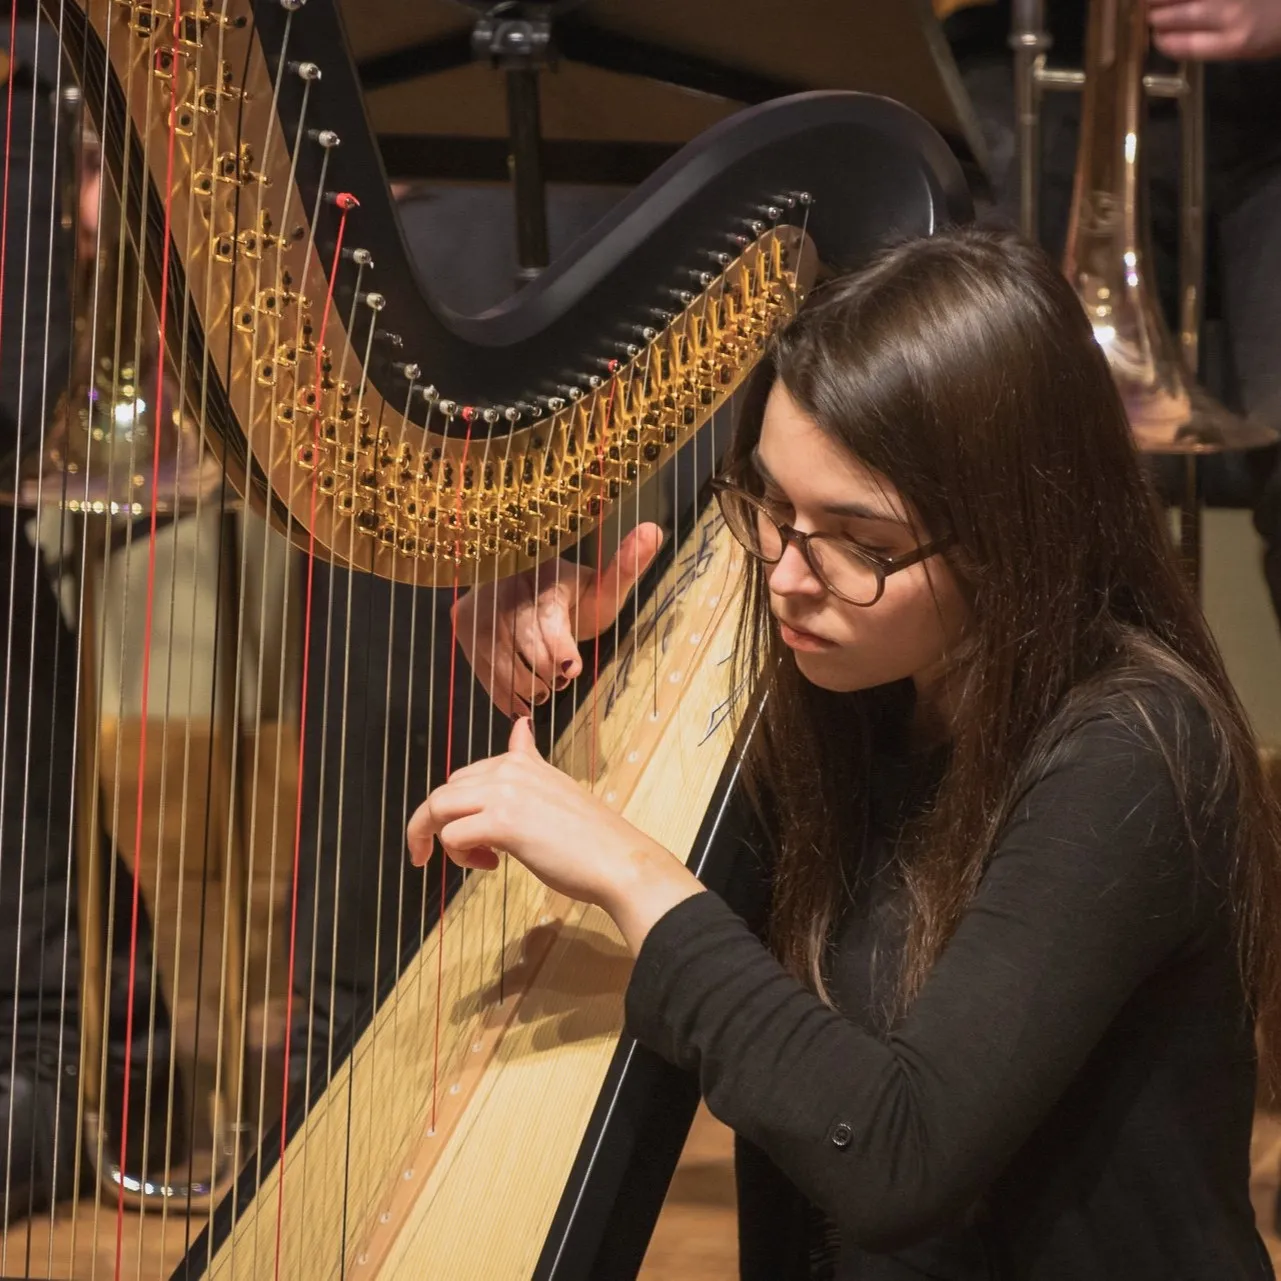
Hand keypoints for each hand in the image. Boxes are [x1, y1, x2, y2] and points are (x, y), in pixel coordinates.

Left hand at [406, 718, 703, 953]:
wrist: (619, 861)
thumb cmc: (590, 837)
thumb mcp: (555, 787)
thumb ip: (529, 762)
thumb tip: (520, 725)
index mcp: (521, 762)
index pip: (465, 776)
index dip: (458, 808)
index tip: (467, 835)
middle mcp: (509, 769)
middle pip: (444, 791)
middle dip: (441, 825)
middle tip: (467, 854)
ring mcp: (505, 793)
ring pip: (438, 808)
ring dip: (442, 840)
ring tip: (476, 860)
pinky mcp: (502, 822)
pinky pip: (451, 835)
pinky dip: (460, 857)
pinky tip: (491, 864)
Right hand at [452, 522, 662, 716]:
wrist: (529, 591)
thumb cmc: (575, 596)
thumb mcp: (604, 587)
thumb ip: (627, 566)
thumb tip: (654, 530)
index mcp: (544, 572)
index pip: (548, 617)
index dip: (560, 647)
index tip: (573, 668)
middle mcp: (505, 583)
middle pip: (525, 645)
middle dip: (546, 671)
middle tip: (561, 679)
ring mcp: (479, 603)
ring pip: (501, 663)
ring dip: (527, 686)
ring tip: (545, 686)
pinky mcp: (462, 621)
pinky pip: (481, 670)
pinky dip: (504, 693)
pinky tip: (523, 698)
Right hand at [1148, 0, 1280, 58]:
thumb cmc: (1276, 30)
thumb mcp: (1249, 47)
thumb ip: (1217, 43)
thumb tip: (1180, 35)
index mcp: (1235, 42)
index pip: (1185, 46)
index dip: (1164, 42)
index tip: (1156, 38)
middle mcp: (1231, 15)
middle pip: (1181, 16)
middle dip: (1157, 17)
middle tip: (1149, 15)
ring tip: (1148, 1)